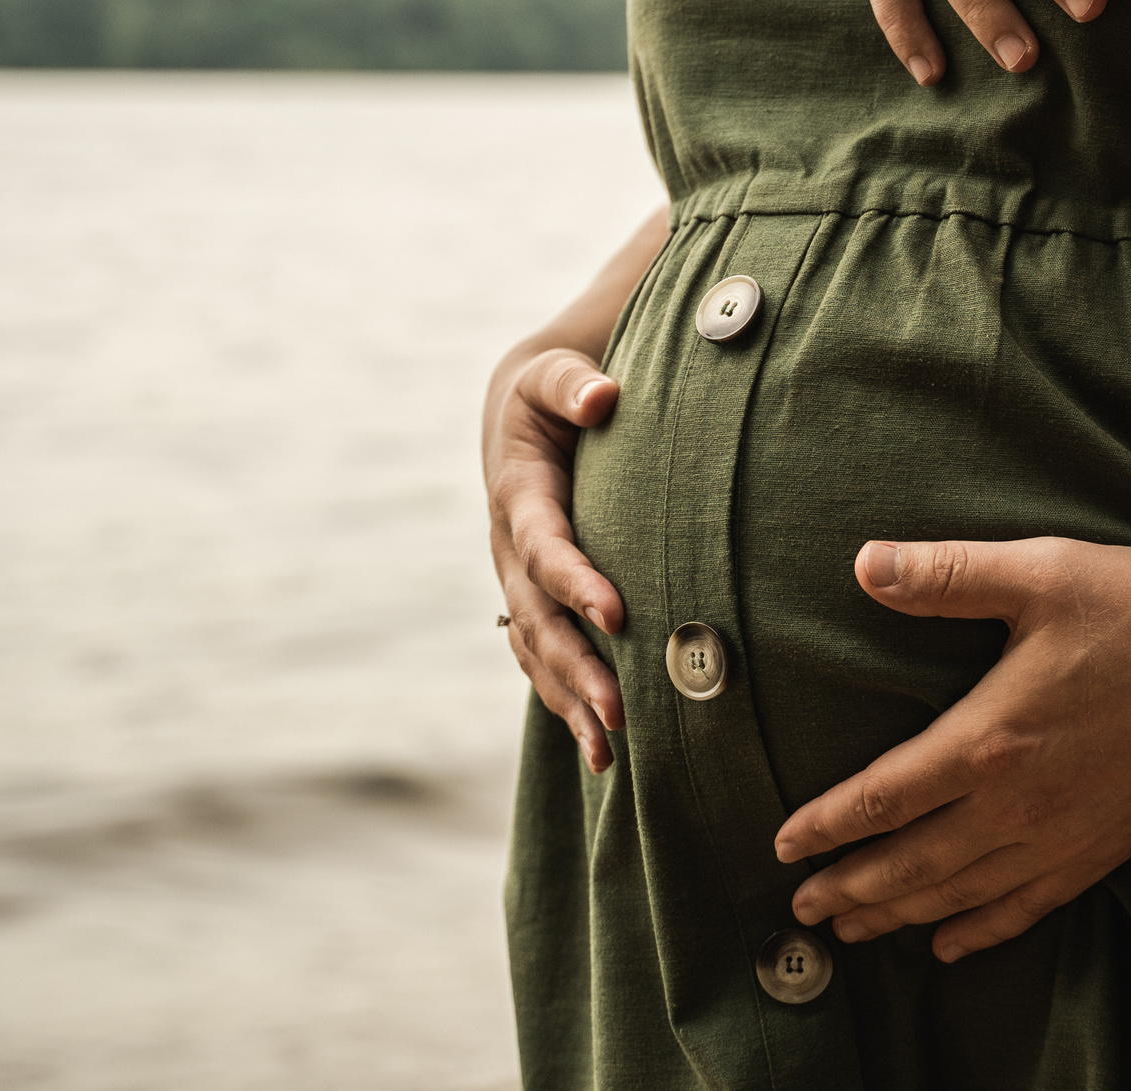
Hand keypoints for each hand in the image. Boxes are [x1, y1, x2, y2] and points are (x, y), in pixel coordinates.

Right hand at [485, 346, 628, 770]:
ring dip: (571, 703)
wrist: (521, 418)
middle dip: (577, 667)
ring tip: (608, 751)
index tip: (618, 615)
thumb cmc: (552, 392)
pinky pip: (543, 665)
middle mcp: (510, 552)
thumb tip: (604, 398)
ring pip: (538, 655)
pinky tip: (603, 756)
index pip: (546, 548)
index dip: (576, 582)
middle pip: (539, 621)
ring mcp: (517, 586)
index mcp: (519, 497)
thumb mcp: (553, 374)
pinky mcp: (534, 606)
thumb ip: (574, 385)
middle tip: (620, 710)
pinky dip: (567, 707)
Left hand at [774, 536, 1130, 961]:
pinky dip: (980, 930)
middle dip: (849, 889)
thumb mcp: (1042, 573)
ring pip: (961, 894)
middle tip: (799, 911)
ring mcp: (1064, 834)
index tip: (782, 848)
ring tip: (853, 930)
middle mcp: (1019, 804)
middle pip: (911, 864)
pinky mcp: (1106, 846)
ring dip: (899, 915)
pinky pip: (1027, 904)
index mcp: (990, 739)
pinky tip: (951, 944)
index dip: (826, 826)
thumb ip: (948, 574)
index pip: (883, 798)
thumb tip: (865, 563)